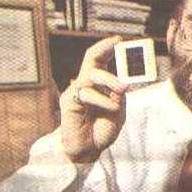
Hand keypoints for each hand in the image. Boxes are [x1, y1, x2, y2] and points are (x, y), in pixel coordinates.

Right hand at [60, 36, 128, 162]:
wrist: (89, 151)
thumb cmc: (102, 131)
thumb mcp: (118, 114)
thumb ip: (119, 99)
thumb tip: (121, 84)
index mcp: (100, 85)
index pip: (101, 60)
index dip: (108, 48)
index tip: (120, 40)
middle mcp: (87, 84)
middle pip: (90, 58)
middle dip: (104, 48)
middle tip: (119, 46)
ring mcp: (77, 92)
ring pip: (90, 74)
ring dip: (110, 79)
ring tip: (123, 89)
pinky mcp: (69, 101)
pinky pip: (85, 93)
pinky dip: (102, 99)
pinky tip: (111, 108)